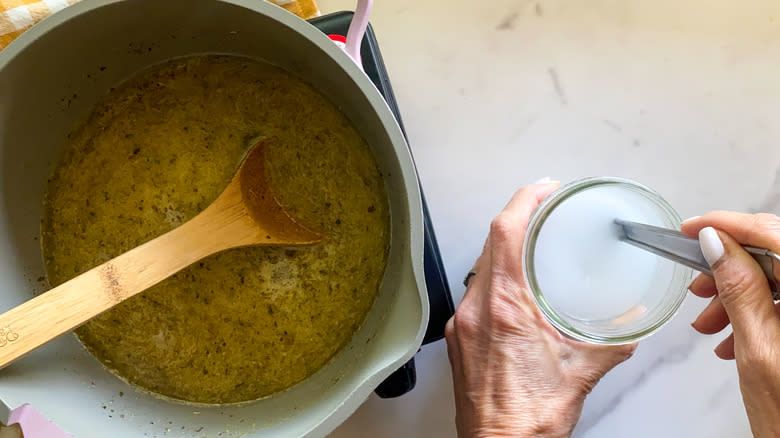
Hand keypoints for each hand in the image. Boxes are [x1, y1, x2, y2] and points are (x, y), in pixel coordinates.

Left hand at [445, 183, 635, 437]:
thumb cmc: (527, 419)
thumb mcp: (581, 372)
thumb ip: (612, 343)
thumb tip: (631, 325)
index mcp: (504, 307)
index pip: (505, 232)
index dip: (524, 200)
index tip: (543, 189)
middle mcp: (475, 310)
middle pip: (490, 243)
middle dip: (516, 219)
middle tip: (542, 210)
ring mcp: (460, 324)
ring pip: (478, 267)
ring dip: (503, 250)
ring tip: (529, 243)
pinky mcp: (457, 339)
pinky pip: (472, 293)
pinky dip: (493, 279)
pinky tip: (511, 289)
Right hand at [682, 213, 779, 437]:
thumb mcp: (758, 348)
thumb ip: (739, 288)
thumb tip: (716, 243)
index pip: (773, 234)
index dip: (728, 224)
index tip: (692, 229)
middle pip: (776, 254)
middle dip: (729, 266)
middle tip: (698, 285)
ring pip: (778, 279)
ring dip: (737, 295)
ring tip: (710, 323)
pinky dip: (754, 313)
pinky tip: (732, 338)